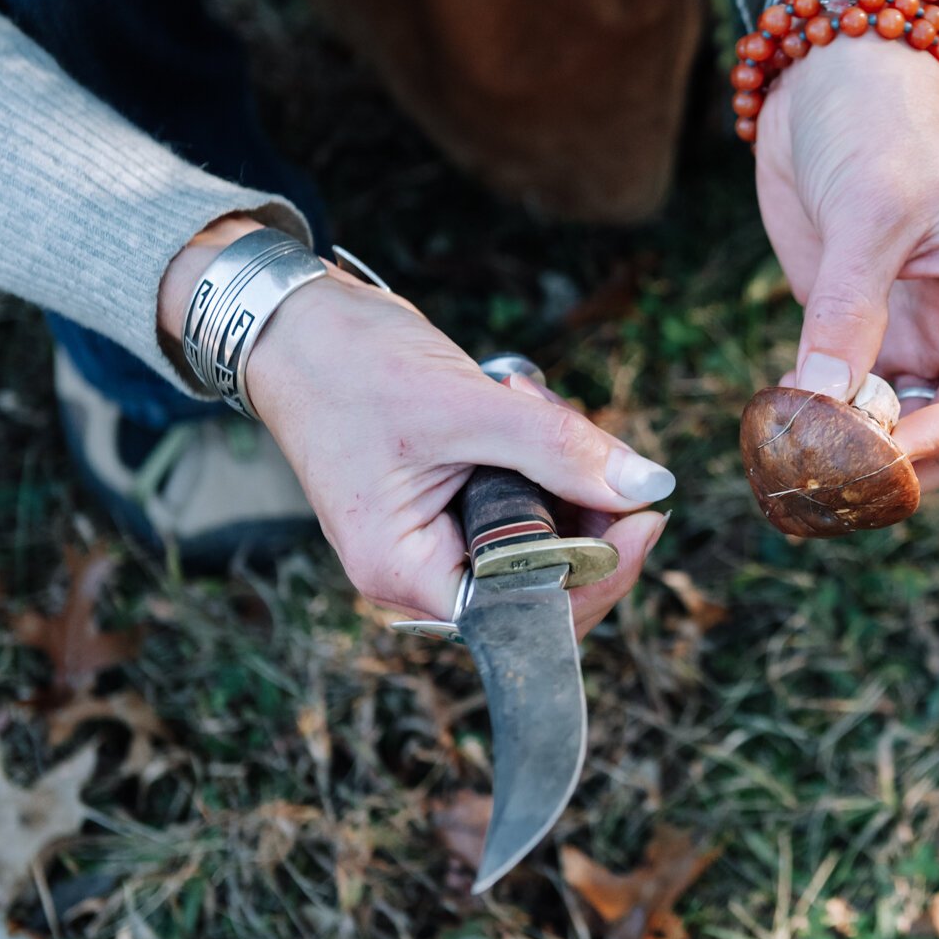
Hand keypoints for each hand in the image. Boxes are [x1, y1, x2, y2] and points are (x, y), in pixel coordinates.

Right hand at [159, 218, 672, 634]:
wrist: (291, 325)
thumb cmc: (345, 367)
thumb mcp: (461, 404)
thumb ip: (558, 446)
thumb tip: (647, 486)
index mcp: (407, 572)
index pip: (528, 613)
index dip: (598, 573)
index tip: (645, 517)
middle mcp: (422, 572)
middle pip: (546, 581)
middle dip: (582, 510)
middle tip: (581, 434)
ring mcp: (439, 539)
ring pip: (544, 536)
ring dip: (563, 473)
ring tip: (528, 401)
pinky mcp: (455, 504)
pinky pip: (527, 501)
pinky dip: (543, 457)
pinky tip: (522, 404)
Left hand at [754, 33, 938, 490]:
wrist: (824, 80)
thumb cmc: (875, 123)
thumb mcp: (870, 211)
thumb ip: (851, 308)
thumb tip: (825, 400)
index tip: (896, 446)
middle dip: (910, 461)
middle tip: (838, 473)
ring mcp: (910, 336)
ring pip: (905, 432)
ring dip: (861, 456)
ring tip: (804, 459)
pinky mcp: (855, 335)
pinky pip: (850, 404)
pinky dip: (823, 426)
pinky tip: (785, 422)